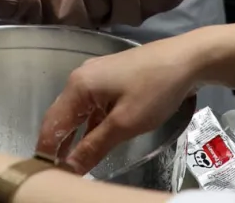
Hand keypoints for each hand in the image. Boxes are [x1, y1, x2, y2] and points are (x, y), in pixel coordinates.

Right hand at [36, 35, 203, 173]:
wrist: (187, 58)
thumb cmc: (155, 89)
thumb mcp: (124, 124)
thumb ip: (93, 147)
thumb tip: (69, 169)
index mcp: (78, 86)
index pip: (52, 125)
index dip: (47, 152)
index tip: (47, 176)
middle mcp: (81, 78)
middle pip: (61, 117)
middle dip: (57, 146)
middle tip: (57, 173)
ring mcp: (97, 76)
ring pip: (78, 112)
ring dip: (74, 137)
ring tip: (71, 164)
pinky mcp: (112, 78)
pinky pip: (92, 106)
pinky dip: (90, 125)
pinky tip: (92, 142)